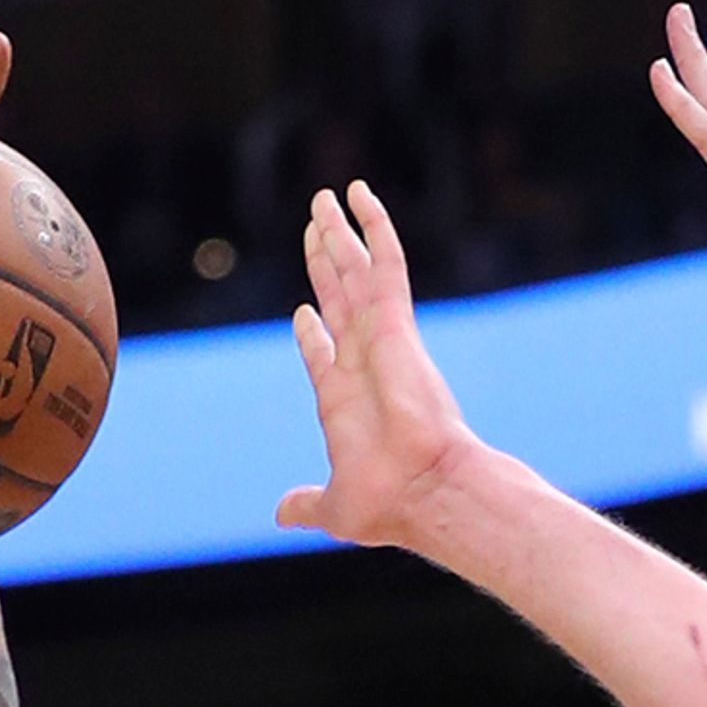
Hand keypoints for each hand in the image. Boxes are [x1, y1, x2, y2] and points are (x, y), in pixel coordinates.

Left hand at [275, 182, 484, 550]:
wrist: (424, 491)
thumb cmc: (387, 505)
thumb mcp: (332, 507)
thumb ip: (306, 503)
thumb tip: (283, 513)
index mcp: (345, 401)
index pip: (325, 353)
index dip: (312, 333)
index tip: (304, 312)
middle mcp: (364, 363)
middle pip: (339, 300)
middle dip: (325, 265)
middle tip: (314, 229)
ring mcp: (381, 340)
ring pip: (356, 272)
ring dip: (340, 234)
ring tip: (325, 198)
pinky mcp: (396, 325)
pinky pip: (385, 264)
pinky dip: (374, 226)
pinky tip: (359, 193)